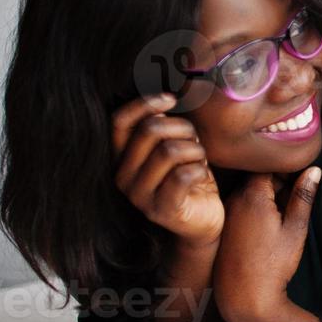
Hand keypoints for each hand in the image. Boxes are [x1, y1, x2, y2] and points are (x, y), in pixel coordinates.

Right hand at [112, 94, 223, 248]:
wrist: (202, 222)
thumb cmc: (188, 179)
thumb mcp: (172, 148)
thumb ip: (162, 128)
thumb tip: (163, 100)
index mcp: (121, 158)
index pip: (119, 121)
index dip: (144, 104)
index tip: (170, 100)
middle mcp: (123, 177)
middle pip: (150, 131)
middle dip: (182, 128)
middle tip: (195, 141)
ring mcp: (140, 196)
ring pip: (169, 151)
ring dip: (194, 150)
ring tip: (199, 160)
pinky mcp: (162, 210)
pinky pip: (183, 175)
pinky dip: (199, 169)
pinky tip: (201, 176)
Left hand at [212, 168, 321, 321]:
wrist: (245, 298)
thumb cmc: (274, 265)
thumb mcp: (295, 229)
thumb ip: (303, 196)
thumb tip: (314, 170)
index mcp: (252, 195)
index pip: (268, 165)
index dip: (286, 168)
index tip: (299, 177)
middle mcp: (233, 200)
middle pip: (256, 178)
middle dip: (276, 182)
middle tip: (294, 197)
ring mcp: (226, 215)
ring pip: (247, 193)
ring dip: (264, 196)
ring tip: (282, 215)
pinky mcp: (223, 229)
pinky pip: (238, 209)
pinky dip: (253, 210)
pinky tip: (265, 229)